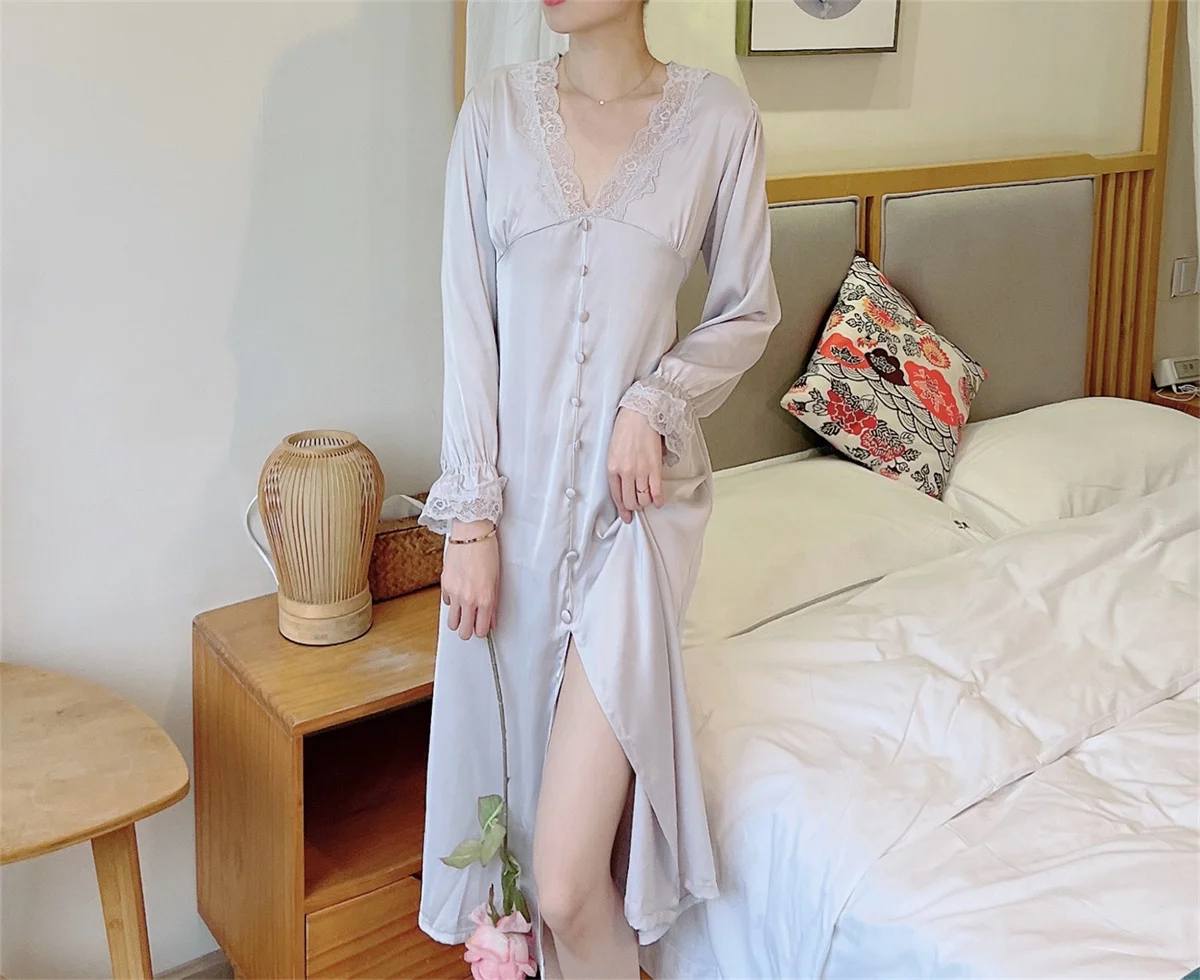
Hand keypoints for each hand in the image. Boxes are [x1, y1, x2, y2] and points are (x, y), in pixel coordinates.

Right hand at [441, 520, 499, 639]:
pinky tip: (458, 593)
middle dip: (468, 630)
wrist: (471, 533)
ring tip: (464, 612)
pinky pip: (446, 603)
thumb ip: (493, 603)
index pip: (481, 630)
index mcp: (485, 599)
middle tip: (472, 623)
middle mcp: (468, 599)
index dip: (482, 631)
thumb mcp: (496, 580)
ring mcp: (454, 593)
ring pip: (451, 623)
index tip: (483, 628)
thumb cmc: (486, 551)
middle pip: (463, 632)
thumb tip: (491, 619)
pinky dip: (452, 602)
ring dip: (458, 620)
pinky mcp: (444, 585)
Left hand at [607, 408, 664, 523]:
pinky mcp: (654, 467)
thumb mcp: (614, 450)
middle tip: (639, 505)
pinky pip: (656, 491)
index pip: (616, 496)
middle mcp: (625, 472)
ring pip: (643, 499)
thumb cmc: (626, 427)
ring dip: (646, 502)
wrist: (639, 413)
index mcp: (612, 468)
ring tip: (649, 500)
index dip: (622, 510)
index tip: (626, 517)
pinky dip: (658, 499)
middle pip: (630, 501)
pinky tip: (659, 501)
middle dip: (635, 507)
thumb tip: (628, 482)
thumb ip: (619, 468)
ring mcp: (640, 471)